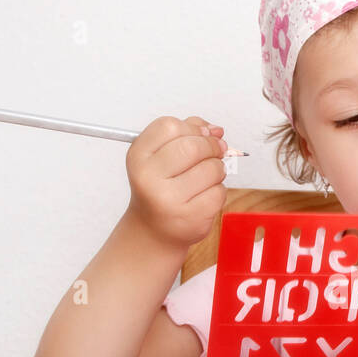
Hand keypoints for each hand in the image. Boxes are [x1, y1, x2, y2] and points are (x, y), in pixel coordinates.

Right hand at [125, 115, 229, 248]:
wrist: (153, 230)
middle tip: (217, 150)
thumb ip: (186, 134)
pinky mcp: (190, 217)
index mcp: (138, 157)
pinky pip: (219, 192)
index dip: (193, 127)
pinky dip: (218, 190)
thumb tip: (216, 130)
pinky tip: (204, 196)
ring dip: (217, 169)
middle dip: (212, 146)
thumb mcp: (160, 156)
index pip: (170, 126)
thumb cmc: (160, 188)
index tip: (202, 133)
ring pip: (211, 169)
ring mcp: (169, 200)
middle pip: (192, 146)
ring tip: (207, 177)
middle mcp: (149, 178)